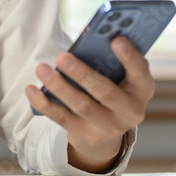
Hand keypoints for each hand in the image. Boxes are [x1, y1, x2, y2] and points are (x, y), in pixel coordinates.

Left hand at [25, 36, 154, 172]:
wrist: (107, 132)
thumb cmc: (113, 89)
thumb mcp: (121, 76)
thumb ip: (112, 60)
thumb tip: (90, 40)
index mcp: (142, 89)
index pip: (140, 72)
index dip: (129, 56)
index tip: (116, 39)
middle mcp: (131, 111)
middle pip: (105, 91)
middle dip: (82, 73)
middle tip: (63, 56)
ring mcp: (109, 127)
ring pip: (81, 106)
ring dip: (59, 86)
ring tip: (42, 69)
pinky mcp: (86, 136)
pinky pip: (62, 119)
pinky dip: (45, 103)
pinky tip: (32, 89)